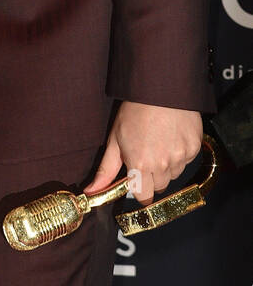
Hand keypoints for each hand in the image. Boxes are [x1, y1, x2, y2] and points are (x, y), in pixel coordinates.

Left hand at [83, 102, 202, 205]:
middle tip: (147, 154)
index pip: (142, 196)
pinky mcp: (194, 149)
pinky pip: (186, 161)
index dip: (139, 189)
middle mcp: (162, 166)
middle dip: (152, 176)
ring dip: (167, 165)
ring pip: (173, 174)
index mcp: (140, 165)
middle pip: (159, 186)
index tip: (137, 179)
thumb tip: (92, 190)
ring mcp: (180, 158)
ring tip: (159, 142)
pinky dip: (179, 154)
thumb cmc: (135, 111)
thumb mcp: (115, 138)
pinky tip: (171, 137)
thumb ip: (106, 169)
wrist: (160, 89)